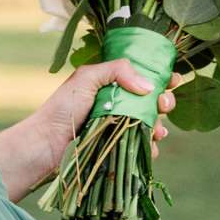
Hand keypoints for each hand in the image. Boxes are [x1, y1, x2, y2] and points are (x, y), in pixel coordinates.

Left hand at [21, 56, 176, 175]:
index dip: (160, 78)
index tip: (172, 80)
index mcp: (110, 84)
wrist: (47, 144)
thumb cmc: (63, 108)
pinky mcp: (119, 148)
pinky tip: (150, 146)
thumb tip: (149, 86)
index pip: (142, 77)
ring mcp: (119, 127)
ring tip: (157, 130)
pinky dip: (151, 147)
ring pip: (152, 125)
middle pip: (153, 101)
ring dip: (161, 127)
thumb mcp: (86, 77)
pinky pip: (144, 148)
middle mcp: (117, 104)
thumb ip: (117, 70)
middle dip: (165, 102)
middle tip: (163, 105)